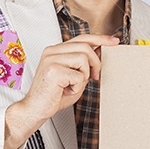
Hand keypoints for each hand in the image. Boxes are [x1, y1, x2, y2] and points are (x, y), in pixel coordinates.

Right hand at [5, 34, 118, 148]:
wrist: (35, 110)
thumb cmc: (53, 96)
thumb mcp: (74, 77)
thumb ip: (84, 64)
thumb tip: (99, 52)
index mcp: (55, 51)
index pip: (81, 38)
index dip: (100, 38)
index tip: (114, 41)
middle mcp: (52, 51)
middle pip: (85, 46)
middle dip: (95, 63)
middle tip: (94, 76)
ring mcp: (51, 59)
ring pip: (83, 58)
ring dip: (84, 76)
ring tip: (72, 85)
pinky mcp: (53, 70)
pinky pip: (78, 75)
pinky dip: (77, 86)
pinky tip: (66, 90)